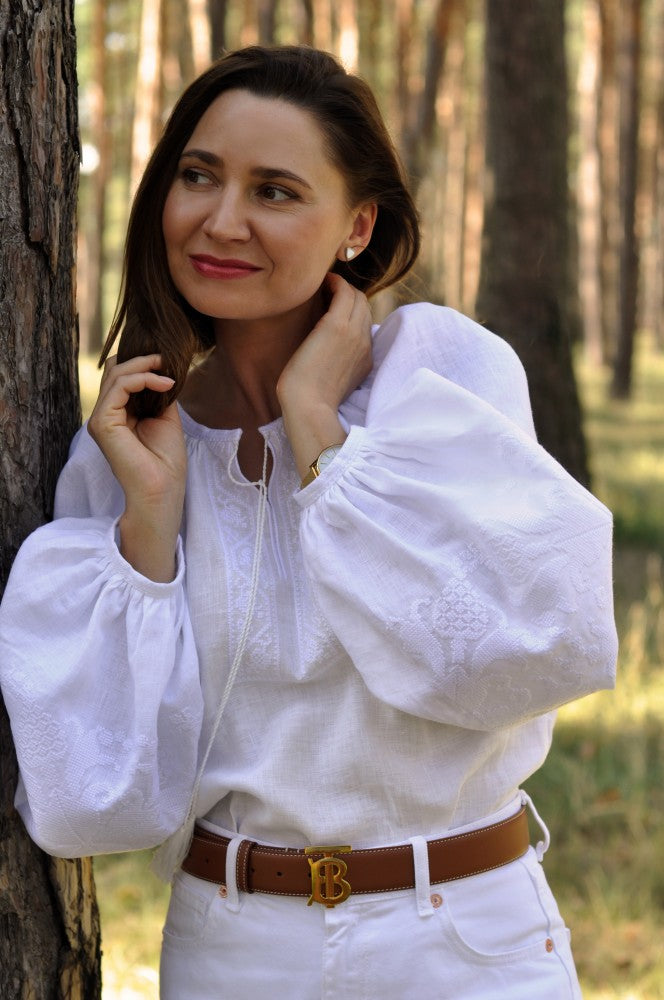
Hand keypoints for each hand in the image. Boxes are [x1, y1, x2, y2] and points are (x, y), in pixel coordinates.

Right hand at [88, 354, 186, 580]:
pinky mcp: (102, 423)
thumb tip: (163, 370)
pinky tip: (164, 385)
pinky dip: (142, 379)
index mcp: (118, 414)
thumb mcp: (166, 418)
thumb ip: (159, 394)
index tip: (167, 361)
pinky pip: (118, 387)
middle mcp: (106, 415)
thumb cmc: (166, 462)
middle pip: (114, 370)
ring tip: (167, 372)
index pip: (120, 376)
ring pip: (115, 374)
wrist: (162, 490)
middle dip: (142, 360)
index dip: (141, 363)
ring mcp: (100, 419)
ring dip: (144, 367)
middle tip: (166, 359)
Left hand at [277, 274, 372, 479]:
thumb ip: (335, 363)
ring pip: (358, 297)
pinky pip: (344, 292)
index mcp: (365, 359)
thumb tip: (322, 349)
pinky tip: (320, 283)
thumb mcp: (331, 381)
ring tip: (322, 286)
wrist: (308, 408)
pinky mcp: (337, 326)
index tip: (332, 305)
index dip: (351, 311)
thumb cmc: (309, 400)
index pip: (365, 324)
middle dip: (348, 295)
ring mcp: (354, 334)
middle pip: (365, 306)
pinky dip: (334, 282)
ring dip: (341, 287)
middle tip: (326, 291)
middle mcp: (365, 344)